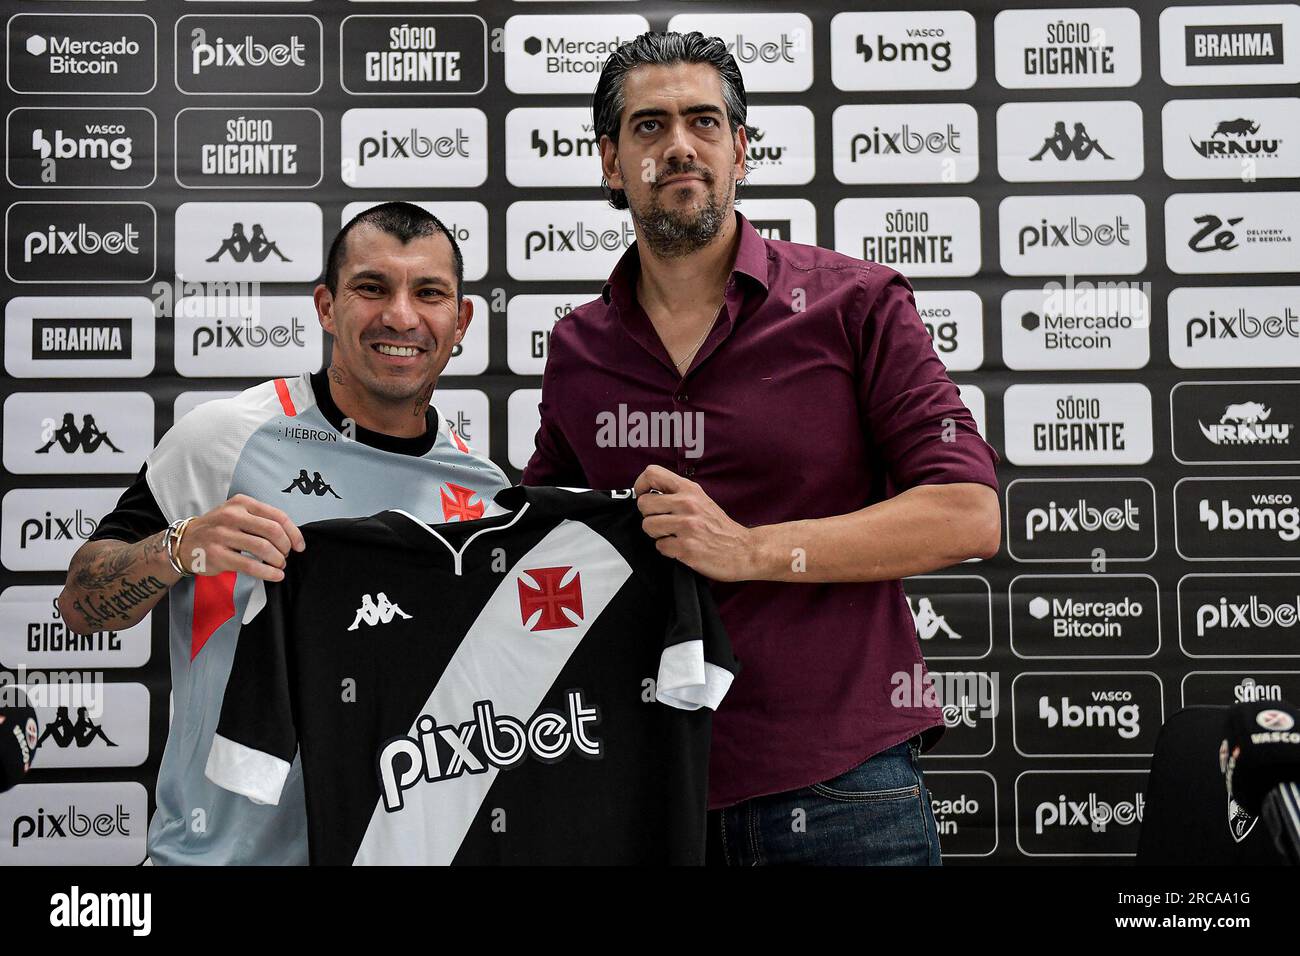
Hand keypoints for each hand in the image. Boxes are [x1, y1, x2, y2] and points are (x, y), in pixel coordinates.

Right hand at [179, 494, 305, 581]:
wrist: (184, 543)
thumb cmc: (217, 529)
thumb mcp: (237, 514)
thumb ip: (260, 519)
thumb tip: (290, 535)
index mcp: (241, 503)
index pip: (277, 516)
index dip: (293, 532)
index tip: (300, 545)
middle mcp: (231, 516)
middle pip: (273, 531)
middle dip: (286, 546)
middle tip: (287, 555)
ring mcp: (222, 535)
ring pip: (263, 548)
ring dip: (278, 559)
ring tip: (280, 565)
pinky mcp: (218, 555)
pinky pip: (250, 565)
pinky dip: (268, 572)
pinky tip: (275, 575)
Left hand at [633, 465, 757, 582]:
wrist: (743, 550)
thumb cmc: (719, 527)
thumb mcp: (701, 500)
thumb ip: (677, 493)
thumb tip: (648, 492)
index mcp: (689, 489)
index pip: (651, 474)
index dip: (641, 485)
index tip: (644, 496)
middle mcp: (687, 504)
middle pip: (643, 503)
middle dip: (649, 516)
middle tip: (663, 522)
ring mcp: (687, 526)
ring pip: (648, 526)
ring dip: (657, 534)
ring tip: (673, 535)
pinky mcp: (686, 547)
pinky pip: (659, 546)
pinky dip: (668, 549)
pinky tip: (681, 547)